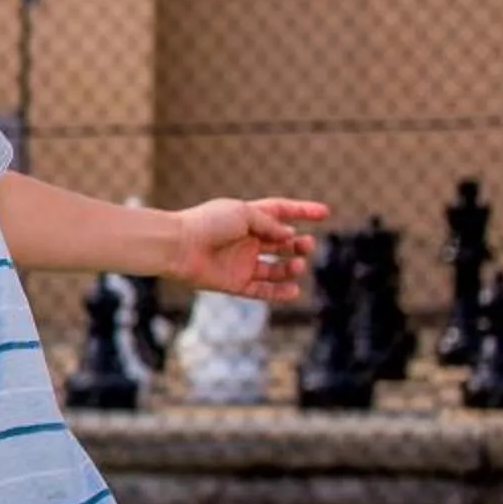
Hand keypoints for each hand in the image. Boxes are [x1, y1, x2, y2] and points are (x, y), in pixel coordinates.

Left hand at [171, 197, 328, 301]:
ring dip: (290, 268)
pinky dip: (278, 292)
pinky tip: (294, 290)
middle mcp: (245, 240)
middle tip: (306, 246)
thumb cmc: (207, 223)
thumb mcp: (244, 214)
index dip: (302, 211)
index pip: (280, 212)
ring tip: (297, 265)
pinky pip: (261, 290)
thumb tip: (290, 235)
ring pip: (274, 268)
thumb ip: (270, 224)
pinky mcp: (234, 283)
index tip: (325, 213)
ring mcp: (240, 262)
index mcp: (246, 218)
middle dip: (298, 244)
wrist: (177, 246)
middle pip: (281, 243)